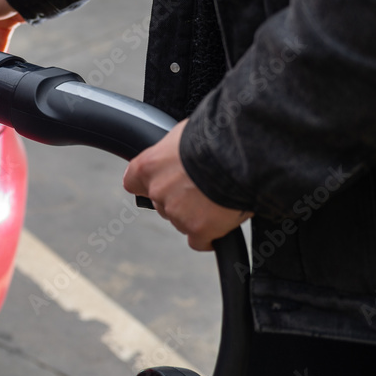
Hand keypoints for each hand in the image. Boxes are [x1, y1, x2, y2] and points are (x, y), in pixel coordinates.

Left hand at [123, 120, 252, 250]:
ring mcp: (176, 213)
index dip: (149, 182)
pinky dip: (210, 235)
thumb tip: (176, 153)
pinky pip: (200, 241)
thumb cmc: (215, 136)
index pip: (133, 182)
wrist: (241, 154)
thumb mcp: (183, 134)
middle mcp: (157, 191)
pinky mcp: (198, 229)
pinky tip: (222, 221)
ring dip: (196, 214)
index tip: (162, 181)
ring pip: (181, 221)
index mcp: (148, 165)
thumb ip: (171, 151)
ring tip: (219, 196)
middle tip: (203, 186)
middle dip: (179, 198)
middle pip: (162, 202)